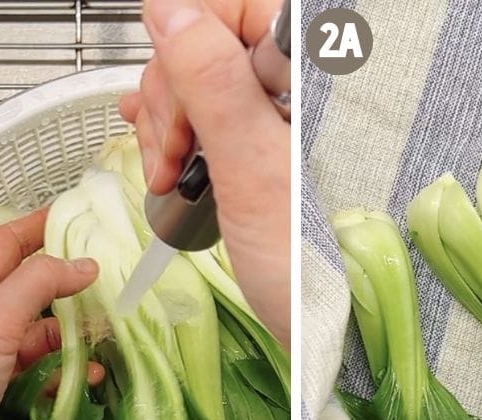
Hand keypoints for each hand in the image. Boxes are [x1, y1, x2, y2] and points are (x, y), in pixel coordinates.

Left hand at [0, 208, 98, 419]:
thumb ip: (38, 284)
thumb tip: (83, 263)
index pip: (6, 244)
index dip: (40, 225)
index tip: (78, 214)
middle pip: (28, 290)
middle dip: (67, 283)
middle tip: (110, 279)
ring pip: (38, 334)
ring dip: (72, 332)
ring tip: (109, 332)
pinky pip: (39, 375)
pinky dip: (65, 373)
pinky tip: (89, 377)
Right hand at [121, 0, 290, 346]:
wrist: (321, 326)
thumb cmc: (304, 264)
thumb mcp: (252, 167)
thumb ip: (213, 81)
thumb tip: (168, 10)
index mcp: (314, 69)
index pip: (229, 8)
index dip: (186, 52)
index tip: (179, 118)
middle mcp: (301, 79)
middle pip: (206, 42)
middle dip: (173, 101)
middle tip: (177, 162)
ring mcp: (280, 110)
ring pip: (198, 79)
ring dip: (167, 126)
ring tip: (172, 178)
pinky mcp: (262, 140)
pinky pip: (205, 111)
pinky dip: (175, 132)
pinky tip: (161, 153)